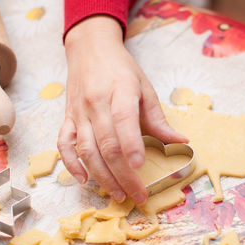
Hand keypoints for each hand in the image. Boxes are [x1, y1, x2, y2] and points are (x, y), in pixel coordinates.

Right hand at [58, 16, 186, 204]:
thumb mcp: (144, 87)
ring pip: (86, 150)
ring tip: (118, 194)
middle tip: (137, 195)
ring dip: (102, 176)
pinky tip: (84, 180)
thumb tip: (181, 142)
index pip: (123, 121)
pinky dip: (71, 164)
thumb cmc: (121, 69)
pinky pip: (64, 144)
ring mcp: (79, 113)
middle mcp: (96, 103)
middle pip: (107, 144)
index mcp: (120, 91)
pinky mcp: (67, 119)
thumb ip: (158, 117)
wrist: (90, 50)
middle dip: (122, 174)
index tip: (140, 167)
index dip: (131, 145)